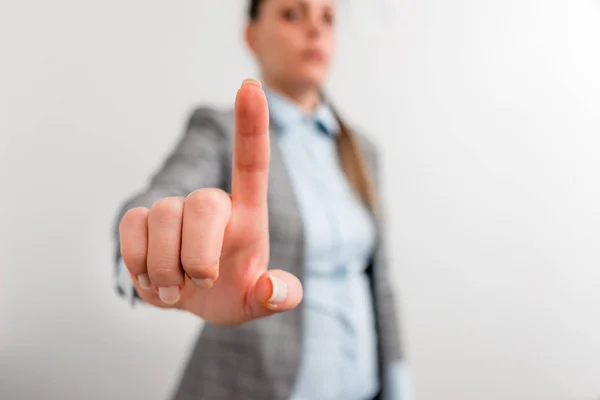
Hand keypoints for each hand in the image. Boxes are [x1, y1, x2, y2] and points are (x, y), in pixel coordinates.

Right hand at [118, 79, 302, 324]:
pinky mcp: (141, 219)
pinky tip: (152, 278)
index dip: (252, 124)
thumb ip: (277, 296)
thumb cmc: (232, 293)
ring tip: (177, 288)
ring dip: (166, 267)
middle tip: (201, 283)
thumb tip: (273, 289)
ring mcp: (175, 209)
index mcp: (247, 214)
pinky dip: (138, 262)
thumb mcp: (257, 302)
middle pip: (202, 203)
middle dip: (198, 255)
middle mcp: (211, 203)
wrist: (192, 301)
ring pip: (161, 217)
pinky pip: (130, 225)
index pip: (251, 162)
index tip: (251, 86)